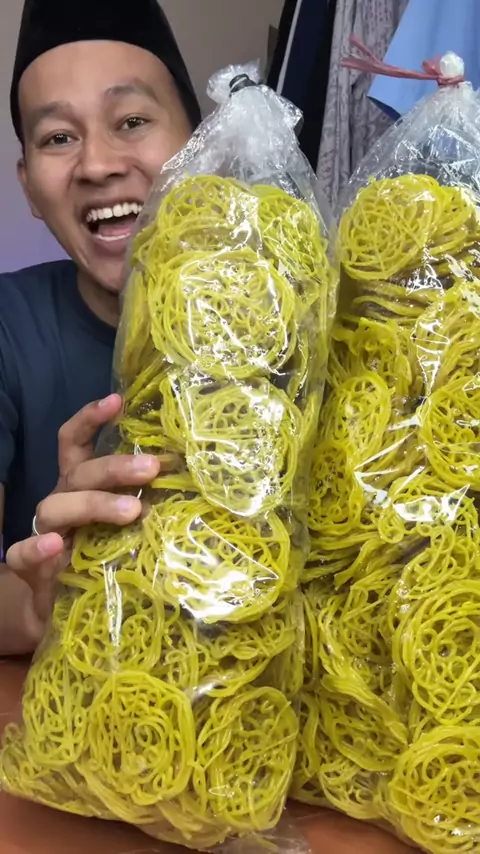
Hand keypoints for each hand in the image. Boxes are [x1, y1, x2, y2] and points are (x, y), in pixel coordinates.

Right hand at [5, 393, 162, 648]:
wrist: (62, 609)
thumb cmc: (104, 556)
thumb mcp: (127, 524)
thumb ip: (148, 500)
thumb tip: (198, 482)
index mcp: (81, 485)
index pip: (76, 442)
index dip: (91, 418)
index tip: (117, 401)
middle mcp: (62, 501)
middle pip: (79, 473)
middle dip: (115, 467)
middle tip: (153, 468)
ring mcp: (46, 533)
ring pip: (55, 507)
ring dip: (94, 504)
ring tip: (132, 510)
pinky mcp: (33, 568)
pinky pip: (23, 553)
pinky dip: (38, 548)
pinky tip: (56, 547)